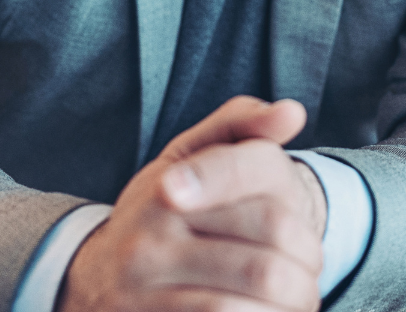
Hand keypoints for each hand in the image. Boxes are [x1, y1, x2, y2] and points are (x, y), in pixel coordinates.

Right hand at [57, 97, 325, 311]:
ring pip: (254, 290)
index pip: (250, 176)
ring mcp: (142, 291)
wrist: (94, 282)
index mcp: (167, 185)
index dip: (298, 213)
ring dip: (293, 302)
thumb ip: (241, 124)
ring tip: (300, 303)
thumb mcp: (188, 156)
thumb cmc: (163, 212)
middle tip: (311, 277)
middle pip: (269, 241)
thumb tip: (293, 113)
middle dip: (306, 263)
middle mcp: (150, 237)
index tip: (308, 243)